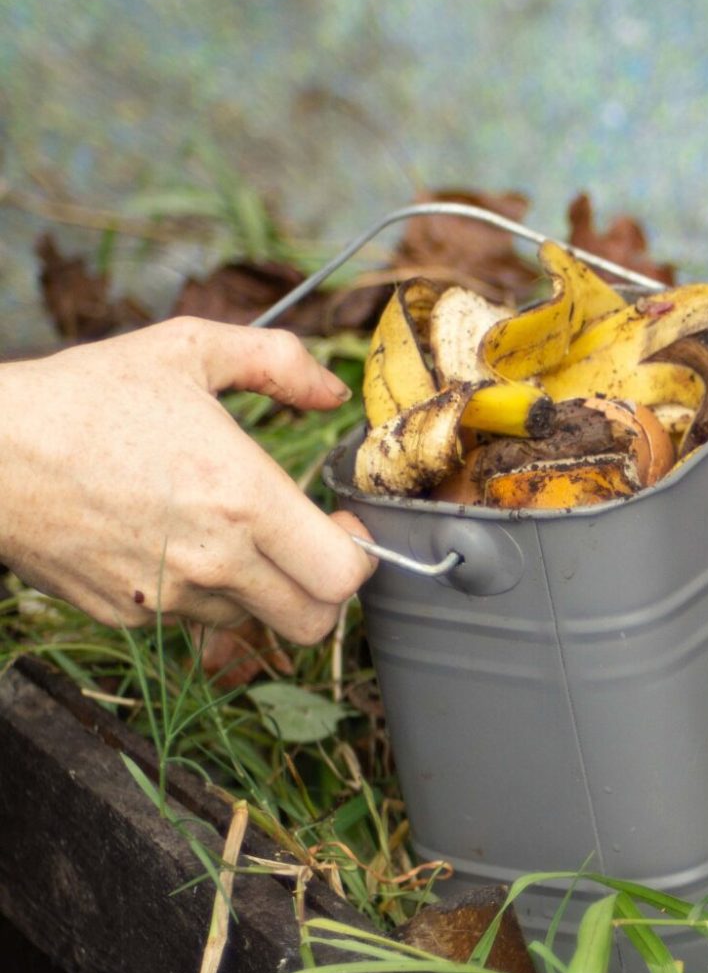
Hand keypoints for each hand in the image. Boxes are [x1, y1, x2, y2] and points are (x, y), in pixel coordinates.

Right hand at [0, 317, 374, 642]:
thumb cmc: (84, 396)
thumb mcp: (186, 350)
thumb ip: (276, 362)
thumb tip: (331, 392)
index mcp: (241, 496)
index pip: (342, 573)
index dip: (357, 557)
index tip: (340, 528)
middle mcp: (212, 559)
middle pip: (312, 622)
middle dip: (322, 591)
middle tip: (305, 548)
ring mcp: (166, 596)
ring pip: (249, 622)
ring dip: (255, 589)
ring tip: (222, 532)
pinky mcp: (126, 616)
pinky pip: (186, 620)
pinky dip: (194, 592)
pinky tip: (166, 541)